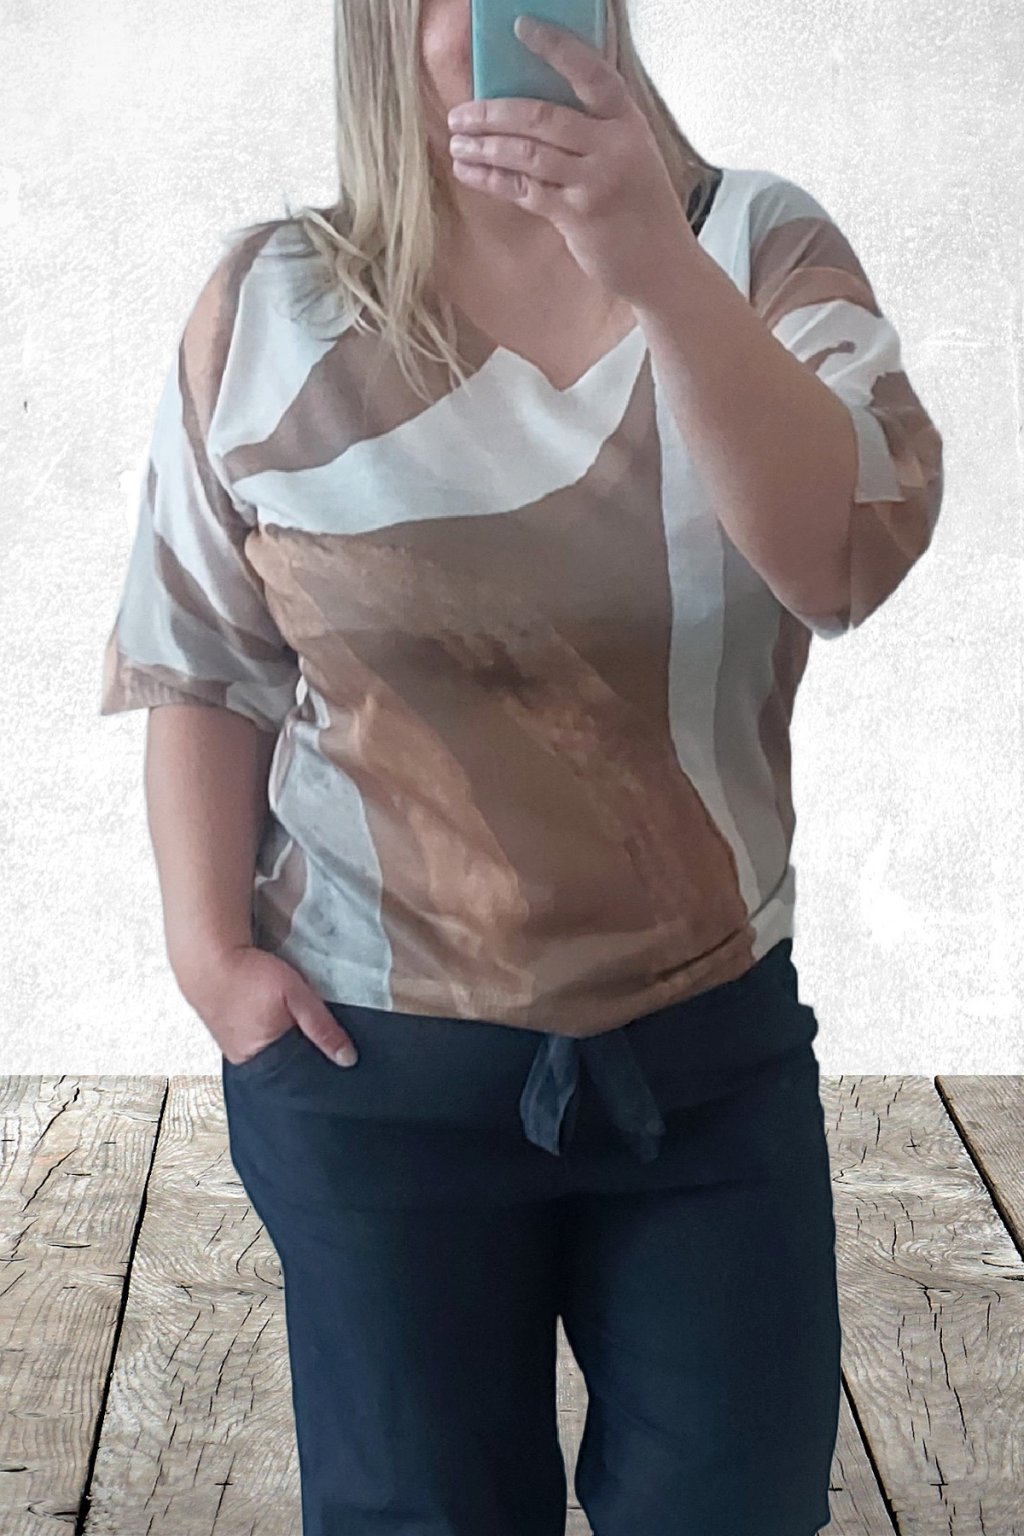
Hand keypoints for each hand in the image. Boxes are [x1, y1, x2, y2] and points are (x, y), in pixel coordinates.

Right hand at [178, 944, 358, 1067]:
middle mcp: (248, 1063)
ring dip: (289, 1046)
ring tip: (300, 1027)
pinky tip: (280, 1024)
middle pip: (288, 1070)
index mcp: (264, 1060)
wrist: (208, 959)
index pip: (302, 1077)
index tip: (342, 1060)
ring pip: (274, 1058)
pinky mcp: (230, 1039)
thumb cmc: (249, 976)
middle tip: (321, 1038)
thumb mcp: (295, 996)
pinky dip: (273, 1039)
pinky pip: (259, 1047)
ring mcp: (236, 1052)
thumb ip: (322, 1028)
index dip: (323, 1067)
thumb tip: (347, 1059)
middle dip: (307, 1058)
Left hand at [445, 14, 694, 305]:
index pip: (590, 72)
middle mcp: (613, 146)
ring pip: (527, 154)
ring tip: (456, 143)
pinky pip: (524, 190)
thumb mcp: (628, 156)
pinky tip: (469, 172)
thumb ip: (592, 131)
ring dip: (484, 147)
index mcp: (627, 121)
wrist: (663, 263)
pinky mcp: (578, 216)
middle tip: (460, 115)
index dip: (556, 47)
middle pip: (542, 117)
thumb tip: (528, 110)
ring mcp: (595, 182)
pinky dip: (491, 180)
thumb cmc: (639, 208)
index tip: (521, 27)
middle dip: (492, 113)